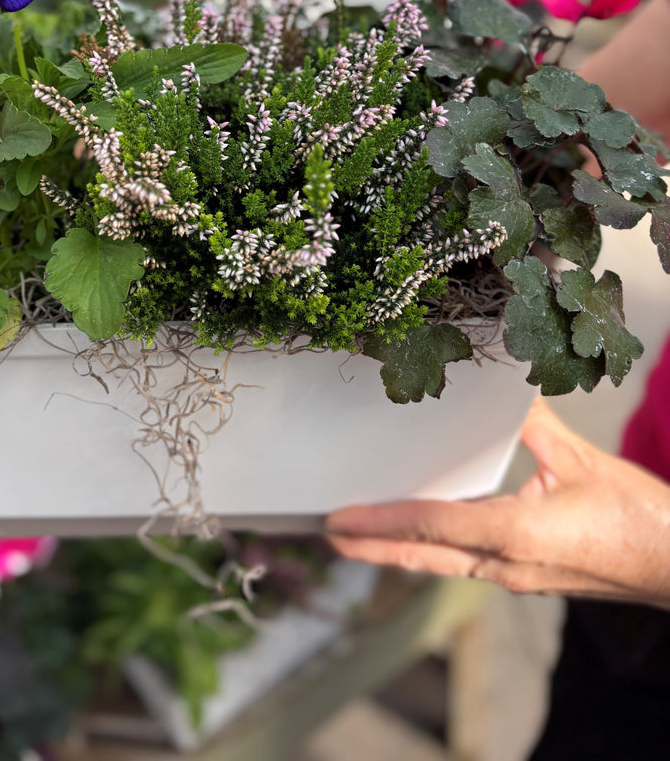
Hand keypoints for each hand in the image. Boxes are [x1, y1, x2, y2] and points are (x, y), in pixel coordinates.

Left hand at [325, 399, 669, 608]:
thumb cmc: (640, 521)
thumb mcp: (581, 461)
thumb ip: (534, 425)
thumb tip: (501, 390)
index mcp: (517, 535)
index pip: (432, 524)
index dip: (380, 522)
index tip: (339, 519)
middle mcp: (508, 564)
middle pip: (424, 555)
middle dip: (373, 546)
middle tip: (330, 532)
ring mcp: (516, 577)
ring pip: (442, 563)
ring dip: (398, 550)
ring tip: (360, 534)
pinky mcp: (527, 577)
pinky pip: (466, 562)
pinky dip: (433, 548)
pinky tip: (422, 534)